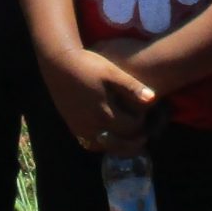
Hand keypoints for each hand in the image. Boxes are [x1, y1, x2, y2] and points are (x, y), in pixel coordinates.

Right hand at [40, 45, 157, 151]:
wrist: (59, 63)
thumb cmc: (88, 65)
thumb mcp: (112, 72)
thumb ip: (131, 87)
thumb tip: (152, 99)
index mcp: (105, 113)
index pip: (132, 128)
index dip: (143, 123)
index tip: (148, 116)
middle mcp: (93, 126)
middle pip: (120, 144)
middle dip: (134, 140)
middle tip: (145, 134)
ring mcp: (81, 129)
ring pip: (105, 147)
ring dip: (119, 145)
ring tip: (129, 136)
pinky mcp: (73, 127)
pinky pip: (91, 143)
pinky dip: (104, 143)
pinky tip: (110, 133)